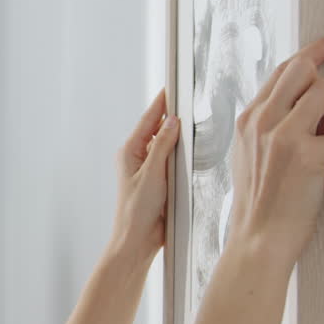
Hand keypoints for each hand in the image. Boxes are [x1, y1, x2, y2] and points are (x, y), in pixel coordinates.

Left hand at [111, 88, 178, 261]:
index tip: (172, 84)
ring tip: (193, 116)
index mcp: (130, 151)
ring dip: (178, 133)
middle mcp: (138, 156)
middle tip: (188, 95)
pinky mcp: (159, 179)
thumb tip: (172, 121)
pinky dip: (181, 151)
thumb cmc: (137, 211)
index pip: (149, 118)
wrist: (138, 240)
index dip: (162, 101)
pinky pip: (171, 158)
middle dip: (172, 113)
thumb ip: (163, 146)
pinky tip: (192, 146)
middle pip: (158, 127)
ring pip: (166, 142)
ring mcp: (148, 167)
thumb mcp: (152, 175)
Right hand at [227, 33, 323, 264]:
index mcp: (248, 120)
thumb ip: (268, 126)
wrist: (257, 240)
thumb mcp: (250, 156)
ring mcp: (282, 135)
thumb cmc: (260, 204)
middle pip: (303, 68)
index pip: (282, 71)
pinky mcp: (305, 153)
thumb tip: (301, 103)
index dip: (313, 52)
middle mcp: (261, 121)